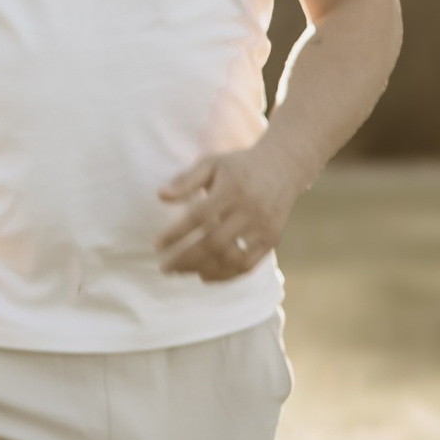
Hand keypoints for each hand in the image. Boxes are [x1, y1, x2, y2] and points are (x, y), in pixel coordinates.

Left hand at [155, 141, 301, 282]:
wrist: (283, 167)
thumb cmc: (238, 166)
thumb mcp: (212, 163)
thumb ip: (186, 180)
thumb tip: (160, 196)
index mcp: (232, 189)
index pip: (199, 216)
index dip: (176, 234)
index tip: (156, 246)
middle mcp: (250, 210)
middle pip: (214, 243)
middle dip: (185, 258)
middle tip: (164, 267)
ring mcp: (263, 227)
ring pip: (230, 258)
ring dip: (202, 268)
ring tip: (180, 271)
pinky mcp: (272, 239)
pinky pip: (247, 265)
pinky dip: (225, 275)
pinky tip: (204, 275)